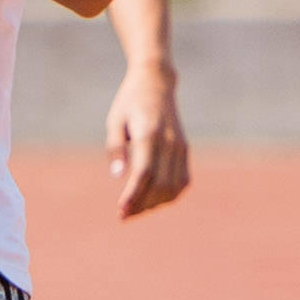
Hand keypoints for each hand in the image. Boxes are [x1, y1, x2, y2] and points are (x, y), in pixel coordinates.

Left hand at [106, 65, 191, 217]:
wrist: (156, 84)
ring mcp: (180, 147)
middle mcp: (169, 142)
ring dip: (156, 203)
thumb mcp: (115, 121)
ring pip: (174, 187)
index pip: (143, 174)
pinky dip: (171, 195)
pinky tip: (153, 199)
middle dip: (142, 205)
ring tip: (136, 208)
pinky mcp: (185, 149)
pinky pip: (183, 181)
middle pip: (160, 185)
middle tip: (124, 215)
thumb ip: (115, 148)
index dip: (133, 196)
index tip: (121, 212)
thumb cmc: (129, 103)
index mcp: (149, 134)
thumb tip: (117, 177)